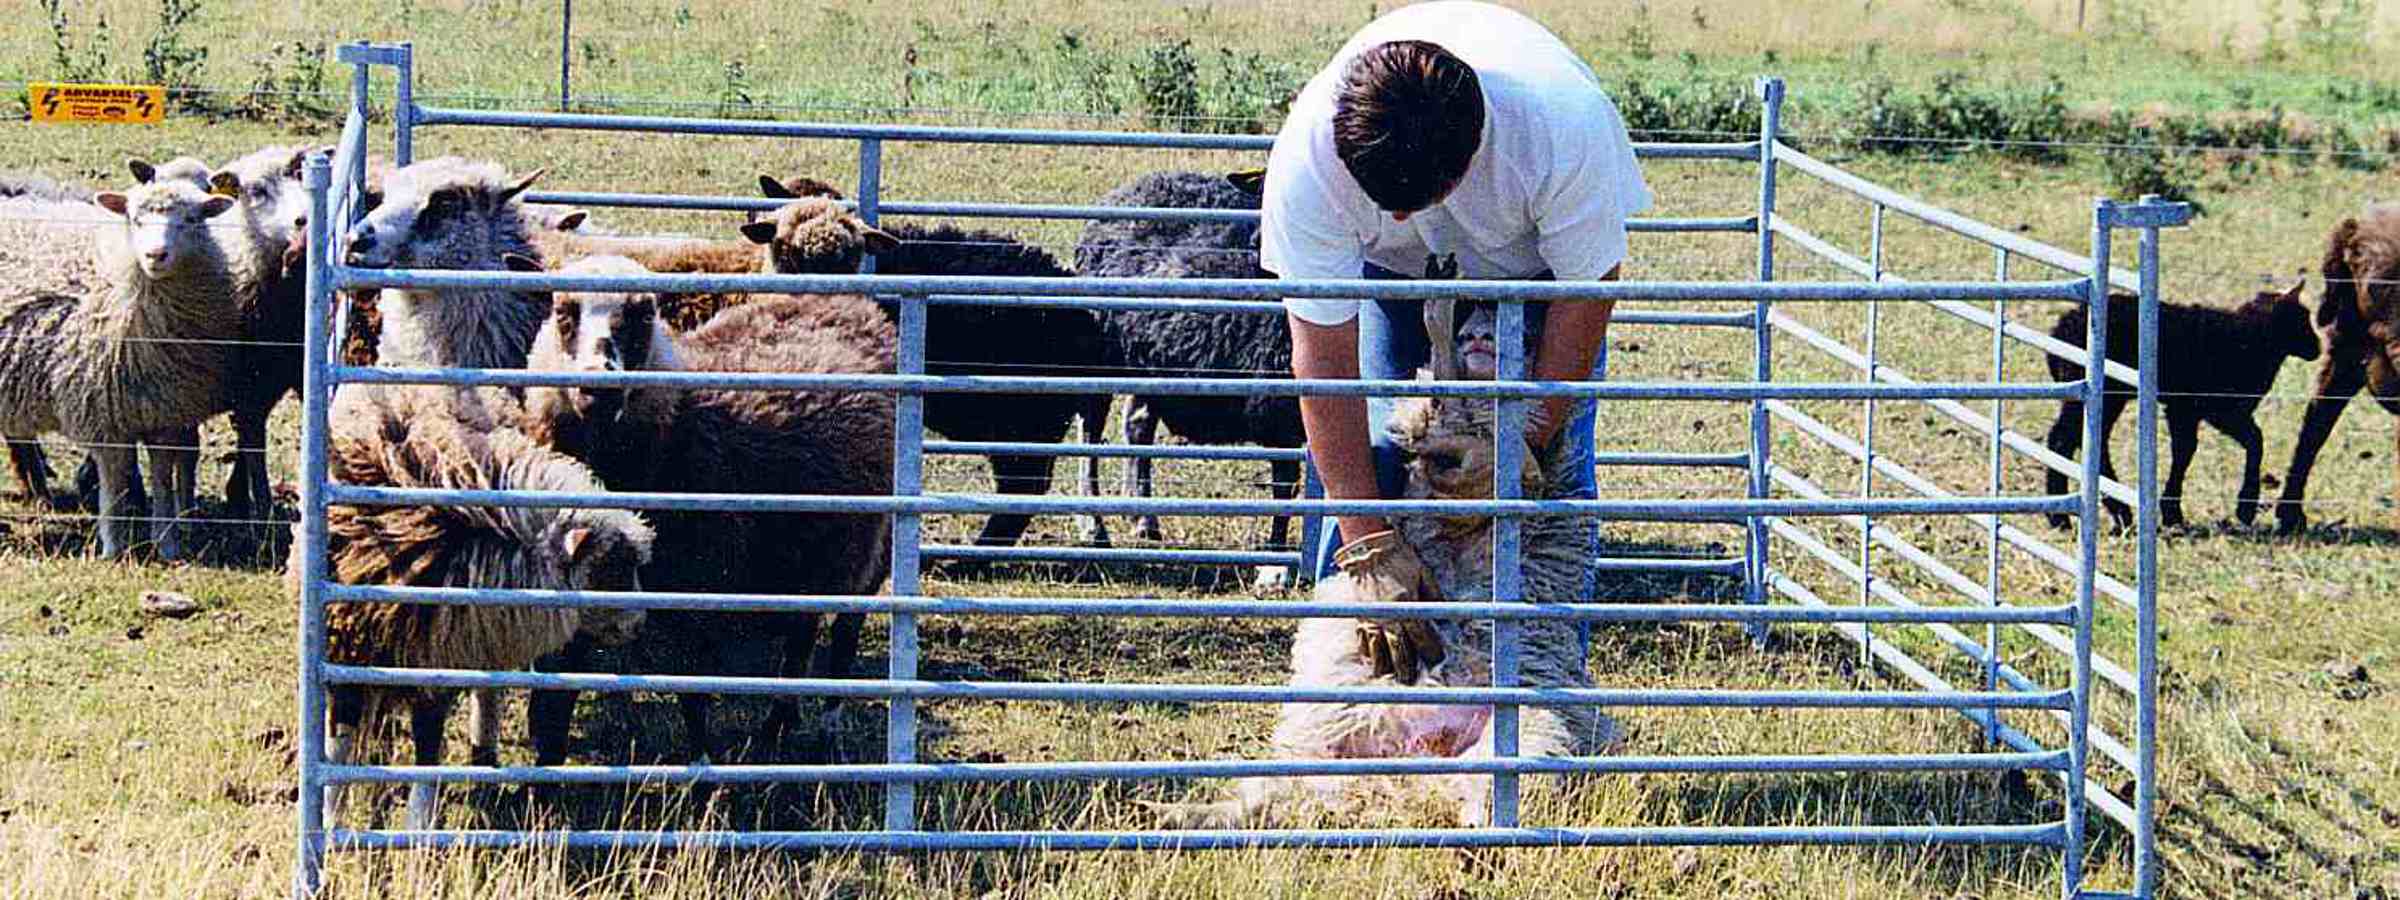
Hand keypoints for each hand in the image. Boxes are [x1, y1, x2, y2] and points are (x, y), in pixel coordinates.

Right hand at [1330, 530, 1446, 681]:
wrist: (1368, 549)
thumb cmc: (1399, 559)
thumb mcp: (1423, 573)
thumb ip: (1434, 595)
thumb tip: (1444, 612)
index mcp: (1406, 606)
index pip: (1421, 637)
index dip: (1431, 650)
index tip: (1438, 659)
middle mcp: (1388, 617)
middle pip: (1399, 650)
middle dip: (1407, 667)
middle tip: (1412, 680)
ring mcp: (1371, 619)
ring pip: (1378, 650)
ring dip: (1385, 665)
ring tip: (1391, 677)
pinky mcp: (1359, 616)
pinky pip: (1362, 640)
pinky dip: (1367, 652)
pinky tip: (1371, 660)